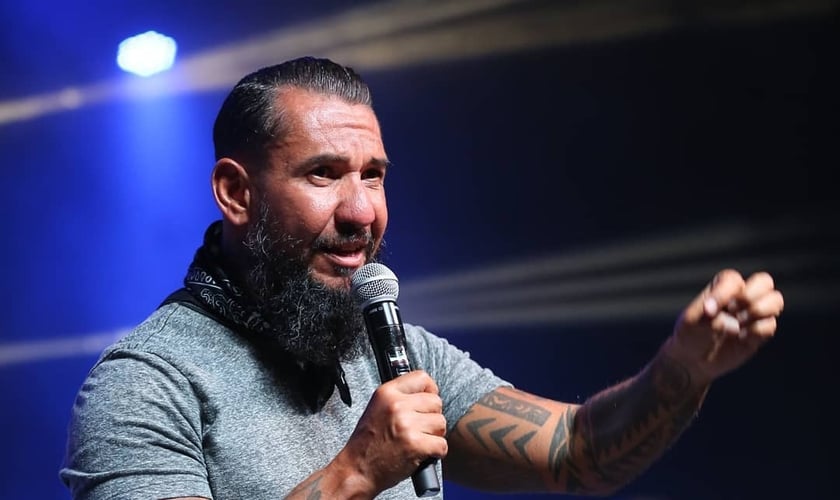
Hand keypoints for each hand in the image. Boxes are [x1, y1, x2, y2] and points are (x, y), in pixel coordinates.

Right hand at [330, 370, 446, 495]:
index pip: (422, 378)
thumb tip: (427, 392)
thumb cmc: (367, 443)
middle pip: (436, 402)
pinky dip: (436, 452)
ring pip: (441, 423)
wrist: (357, 470)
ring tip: (418, 442)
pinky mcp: (415, 445)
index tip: (427, 402)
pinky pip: (442, 444)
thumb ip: (400, 397)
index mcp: (386, 393)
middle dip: (432, 417)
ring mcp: (406, 425)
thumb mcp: (377, 408)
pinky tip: (422, 454)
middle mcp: (397, 405)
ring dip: (434, 435)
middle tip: (419, 429)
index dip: (430, 390)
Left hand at [666, 269, 783, 384]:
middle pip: (764, 281)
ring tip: (739, 323)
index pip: (734, 280)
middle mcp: (741, 296)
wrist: (694, 360)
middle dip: (751, 296)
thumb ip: (709, 318)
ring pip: (775, 300)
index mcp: (722, 287)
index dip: (725, 293)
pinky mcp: (760, 332)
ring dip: (758, 311)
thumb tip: (733, 323)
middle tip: (733, 311)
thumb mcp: (691, 322)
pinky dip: (756, 331)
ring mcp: (753, 314)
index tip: (709, 311)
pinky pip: (770, 325)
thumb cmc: (690, 334)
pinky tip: (741, 338)